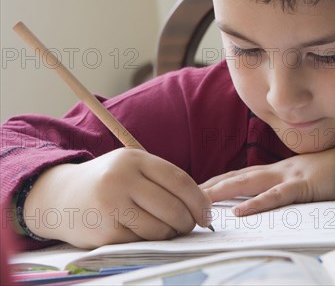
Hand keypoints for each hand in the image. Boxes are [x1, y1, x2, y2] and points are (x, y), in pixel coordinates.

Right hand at [23, 149, 211, 247]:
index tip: (208, 213)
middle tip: (190, 225)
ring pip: (159, 228)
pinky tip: (144, 232)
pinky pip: (142, 241)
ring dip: (171, 233)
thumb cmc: (108, 182)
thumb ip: (162, 180)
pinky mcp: (105, 231)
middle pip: (172, 206)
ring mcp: (111, 205)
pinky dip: (150, 240)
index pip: (179, 180)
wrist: (60, 197)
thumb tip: (202, 205)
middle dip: (188, 221)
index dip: (199, 200)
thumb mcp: (132, 167)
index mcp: (134, 159)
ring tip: (168, 229)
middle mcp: (121, 179)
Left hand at [201, 147, 334, 215]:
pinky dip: (257, 203)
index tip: (198, 187)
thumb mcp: (305, 177)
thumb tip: (270, 196)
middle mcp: (279, 170)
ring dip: (224, 190)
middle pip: (238, 176)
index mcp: (278, 170)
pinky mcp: (303, 186)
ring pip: (250, 182)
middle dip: (212, 184)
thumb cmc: (334, 170)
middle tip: (187, 193)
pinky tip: (240, 210)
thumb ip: (287, 184)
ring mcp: (290, 176)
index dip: (219, 180)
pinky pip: (277, 196)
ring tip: (202, 198)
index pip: (241, 174)